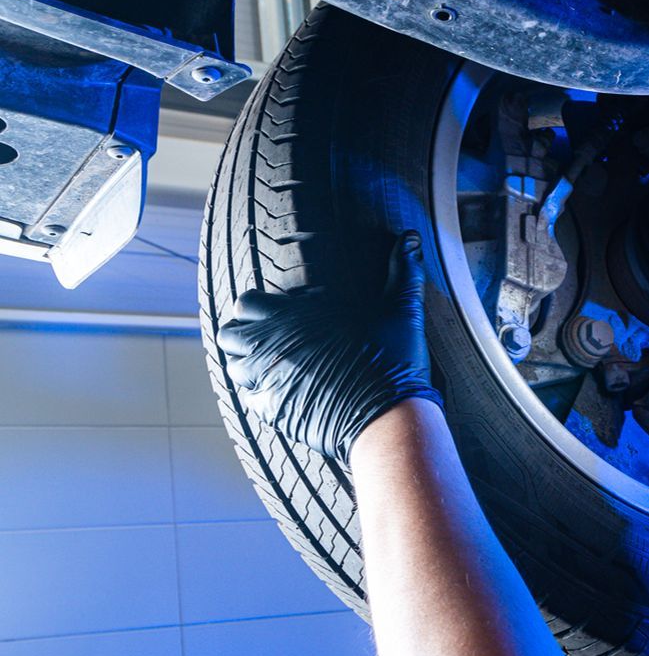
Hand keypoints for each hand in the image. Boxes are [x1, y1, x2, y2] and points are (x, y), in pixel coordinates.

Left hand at [217, 231, 442, 468]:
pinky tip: (283, 392)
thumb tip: (412, 237)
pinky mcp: (274, 412)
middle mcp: (272, 347)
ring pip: (233, 367)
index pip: (246, 303)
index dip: (256, 306)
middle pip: (229, 334)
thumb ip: (403, 271)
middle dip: (242, 334)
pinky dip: (261, 395)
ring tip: (270, 364)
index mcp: (293, 317)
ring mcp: (269, 381)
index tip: (272, 312)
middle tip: (266, 338)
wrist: (386, 418)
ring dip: (246, 363)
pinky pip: (250, 400)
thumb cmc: (392, 361)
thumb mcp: (401, 310)